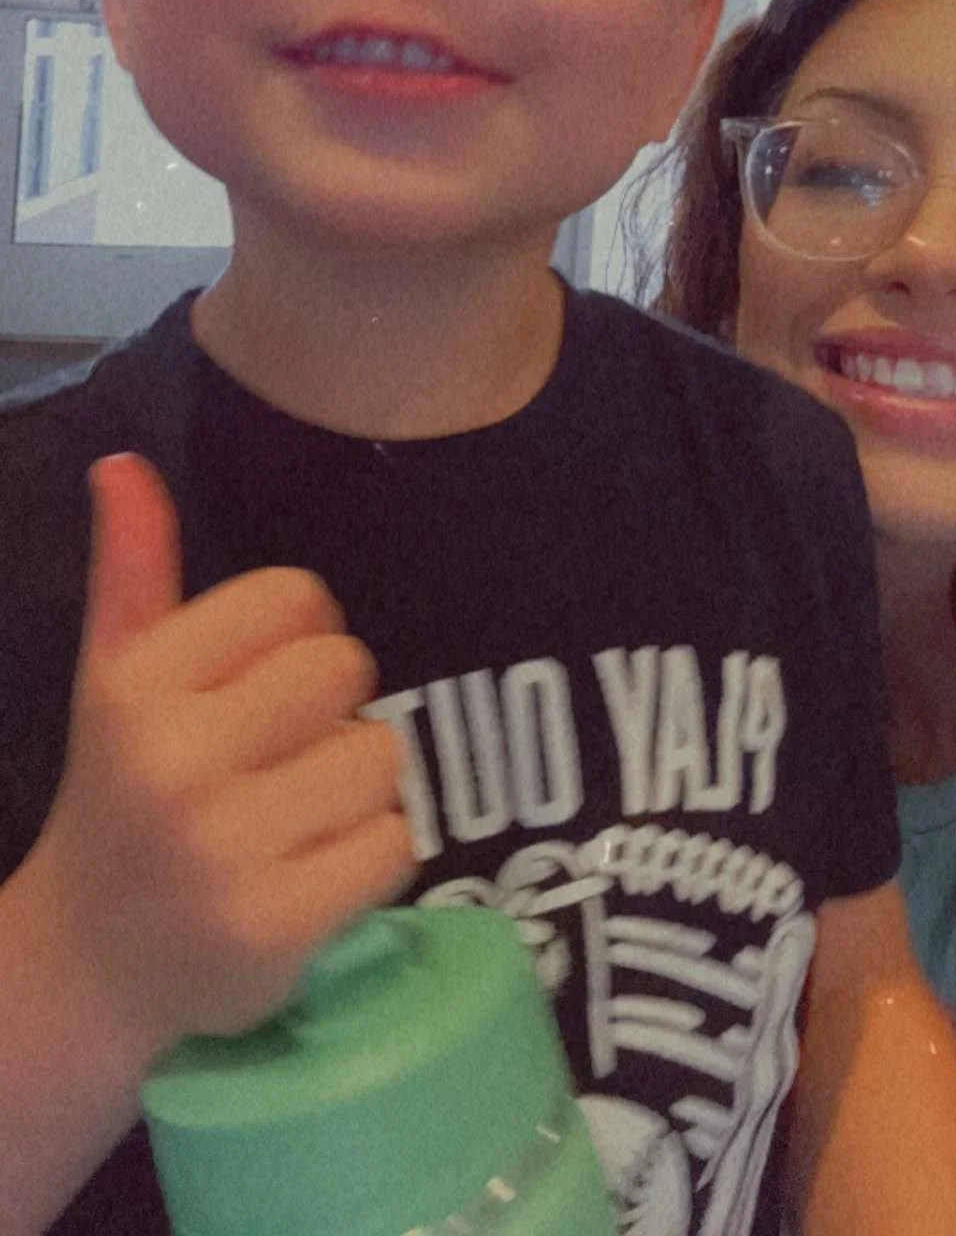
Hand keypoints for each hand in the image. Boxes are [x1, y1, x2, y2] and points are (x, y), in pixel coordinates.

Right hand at [25, 452, 416, 1061]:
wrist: (88, 964)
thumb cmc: (122, 794)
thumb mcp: (113, 677)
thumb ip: (133, 567)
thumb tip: (122, 462)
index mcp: (141, 684)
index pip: (296, 598)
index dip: (297, 635)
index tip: (255, 685)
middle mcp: (176, 761)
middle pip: (347, 670)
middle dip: (330, 710)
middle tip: (277, 758)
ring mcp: (225, 850)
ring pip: (381, 756)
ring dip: (357, 786)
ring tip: (295, 817)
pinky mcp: (277, 926)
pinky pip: (396, 843)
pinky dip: (373, 857)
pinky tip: (313, 872)